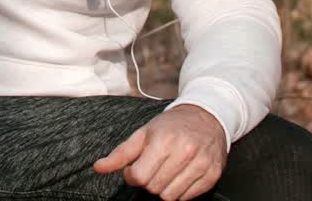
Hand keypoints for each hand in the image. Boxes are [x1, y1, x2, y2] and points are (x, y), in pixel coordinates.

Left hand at [93, 105, 226, 200]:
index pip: (139, 177)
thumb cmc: (170, 126)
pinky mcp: (212, 175)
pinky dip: (180, 191)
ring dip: (164, 188)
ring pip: (170, 197)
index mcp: (164, 140)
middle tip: (154, 167)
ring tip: (167, 171)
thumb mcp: (143, 134)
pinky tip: (181, 175)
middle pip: (154, 188)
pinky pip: (187, 198)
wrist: (206, 118)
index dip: (133, 176)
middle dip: (149, 181)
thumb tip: (98, 168)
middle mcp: (185, 152)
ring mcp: (201, 164)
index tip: (136, 168)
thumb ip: (120, 154)